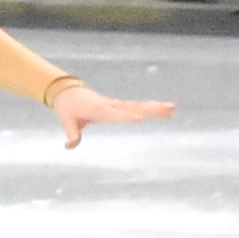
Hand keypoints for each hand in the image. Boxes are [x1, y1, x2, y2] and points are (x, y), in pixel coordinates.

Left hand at [48, 80, 176, 147]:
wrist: (65, 91)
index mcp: (99, 110)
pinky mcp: (119, 104)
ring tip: (173, 109)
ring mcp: (116, 104)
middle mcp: (111, 106)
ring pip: (139, 105)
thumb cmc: (67, 108)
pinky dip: (151, 107)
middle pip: (133, 108)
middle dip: (151, 109)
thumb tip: (69, 146)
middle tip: (169, 110)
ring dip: (156, 107)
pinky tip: (166, 109)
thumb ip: (72, 134)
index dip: (127, 116)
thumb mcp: (67, 122)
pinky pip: (137, 105)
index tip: (140, 118)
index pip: (115, 115)